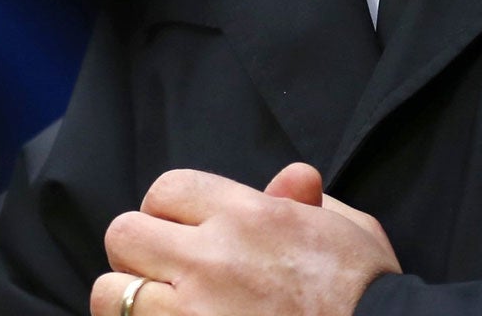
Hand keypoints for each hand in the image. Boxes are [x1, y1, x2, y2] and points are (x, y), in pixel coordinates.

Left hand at [89, 164, 401, 315]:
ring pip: (111, 294)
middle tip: (165, 276)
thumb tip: (292, 180)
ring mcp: (194, 314)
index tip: (183, 235)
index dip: (168, 211)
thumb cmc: (370, 294)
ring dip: (129, 304)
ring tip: (160, 312)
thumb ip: (307, 201)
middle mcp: (211, 259)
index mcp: (249, 216)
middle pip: (124, 235)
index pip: (166, 190)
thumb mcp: (349, 229)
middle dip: (139, 254)